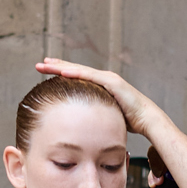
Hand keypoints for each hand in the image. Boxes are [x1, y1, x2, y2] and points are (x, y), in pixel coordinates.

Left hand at [36, 57, 156, 138]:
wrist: (147, 119)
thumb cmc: (128, 120)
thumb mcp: (104, 115)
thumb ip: (92, 113)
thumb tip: (79, 123)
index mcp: (99, 85)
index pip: (76, 77)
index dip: (60, 73)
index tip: (45, 71)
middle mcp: (102, 78)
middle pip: (74, 70)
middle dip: (56, 66)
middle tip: (39, 64)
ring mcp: (107, 78)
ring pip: (79, 70)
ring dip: (61, 67)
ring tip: (46, 64)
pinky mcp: (112, 82)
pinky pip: (90, 76)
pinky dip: (76, 73)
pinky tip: (63, 72)